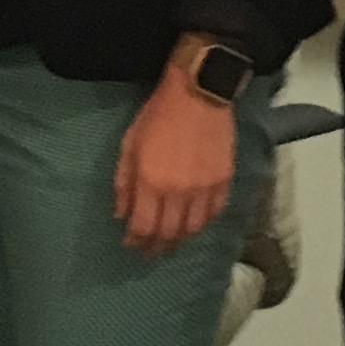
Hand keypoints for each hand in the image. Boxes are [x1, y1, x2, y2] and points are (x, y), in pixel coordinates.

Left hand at [113, 70, 238, 256]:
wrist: (199, 92)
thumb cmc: (158, 115)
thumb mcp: (129, 145)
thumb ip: (123, 183)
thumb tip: (120, 215)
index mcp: (152, 182)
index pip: (144, 227)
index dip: (137, 241)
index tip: (132, 245)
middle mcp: (179, 192)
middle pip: (169, 234)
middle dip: (157, 247)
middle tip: (151, 253)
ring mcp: (205, 188)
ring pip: (193, 229)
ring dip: (180, 240)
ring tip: (171, 242)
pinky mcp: (224, 181)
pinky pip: (214, 214)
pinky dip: (203, 224)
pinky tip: (194, 225)